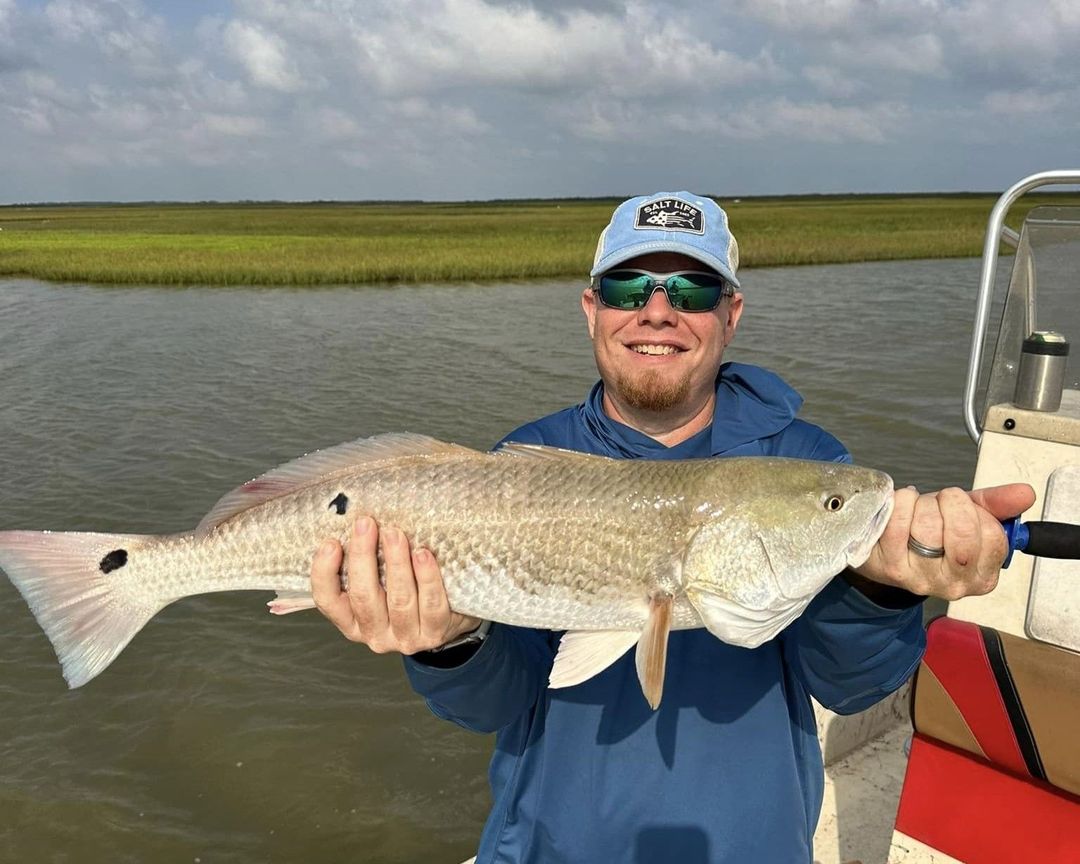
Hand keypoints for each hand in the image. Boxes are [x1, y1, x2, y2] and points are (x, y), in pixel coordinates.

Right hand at [310, 515, 481, 653]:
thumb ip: (365, 563)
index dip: (324, 573)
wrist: (449, 618)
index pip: (328, 601)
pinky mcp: (435, 633)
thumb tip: (356, 522)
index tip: (330, 543)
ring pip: (399, 600)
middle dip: (363, 557)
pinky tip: (423, 554)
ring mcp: (405, 637)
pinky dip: (427, 578)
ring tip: (395, 534)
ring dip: (396, 563)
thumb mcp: (378, 582)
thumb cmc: (407, 591)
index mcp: (352, 622)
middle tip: (366, 524)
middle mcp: (374, 634)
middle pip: (363, 597)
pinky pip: (431, 604)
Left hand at [854, 483, 1035, 600]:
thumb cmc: (931, 532)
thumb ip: (998, 505)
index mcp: (983, 574)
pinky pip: (899, 525)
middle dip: (950, 504)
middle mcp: (956, 584)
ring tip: (919, 507)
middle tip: (940, 502)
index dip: (975, 510)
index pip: (993, 535)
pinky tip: (901, 504)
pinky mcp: (893, 569)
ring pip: (929, 528)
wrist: (885, 550)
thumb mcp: (970, 516)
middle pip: (962, 533)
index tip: (963, 506)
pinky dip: (901, 503)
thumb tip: (1025, 494)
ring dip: (922, 504)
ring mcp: (923, 580)